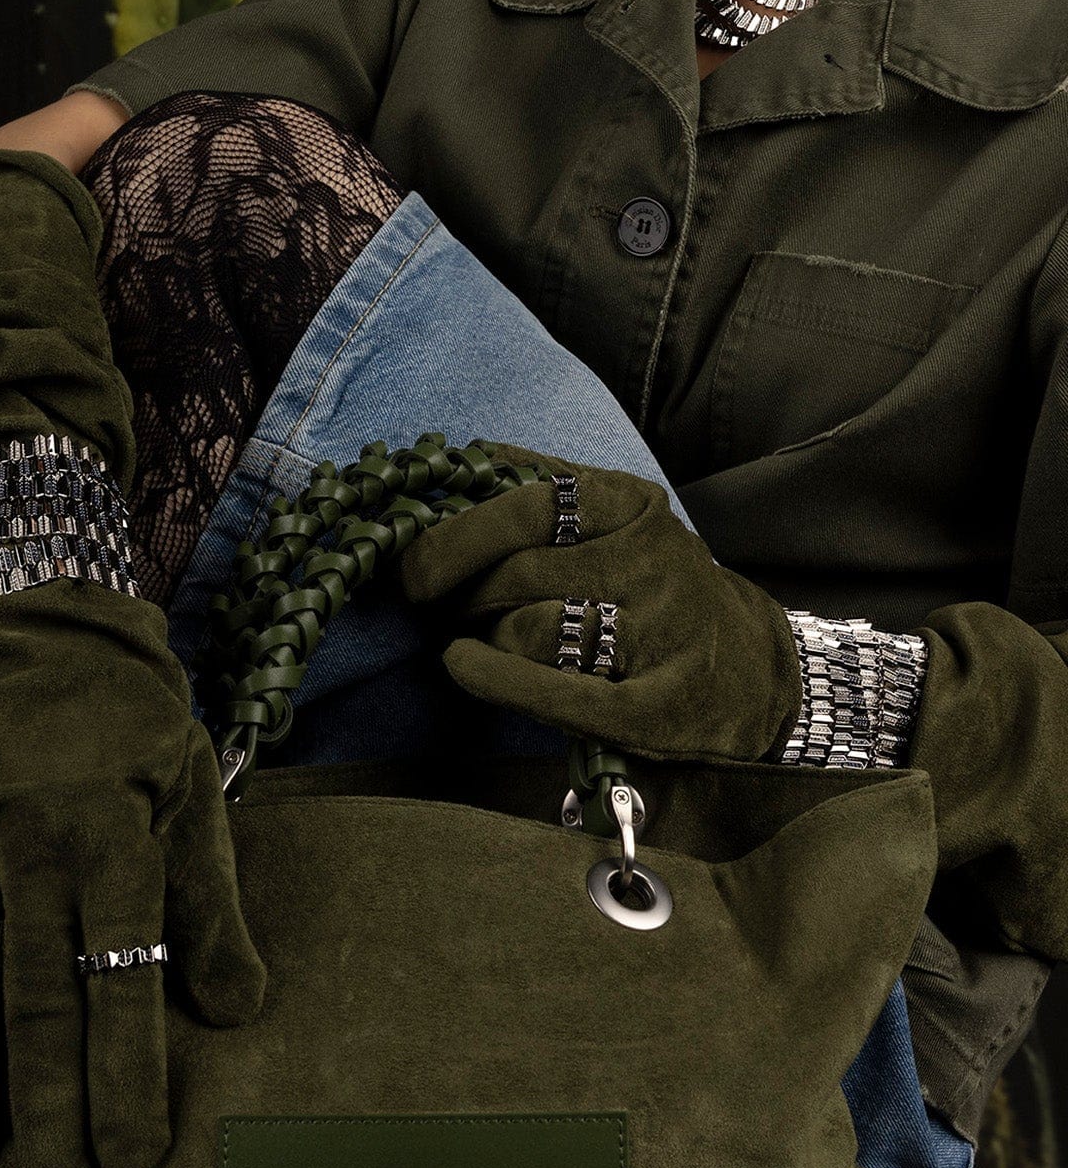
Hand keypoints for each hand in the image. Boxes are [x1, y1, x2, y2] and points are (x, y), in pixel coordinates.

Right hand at [0, 576, 265, 1167]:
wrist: (33, 635)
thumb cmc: (131, 730)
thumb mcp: (191, 794)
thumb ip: (210, 905)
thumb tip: (240, 1013)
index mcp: (114, 829)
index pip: (123, 976)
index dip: (127, 1073)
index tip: (135, 1155)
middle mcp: (28, 840)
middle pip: (36, 999)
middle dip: (49, 1105)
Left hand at [398, 445, 803, 763]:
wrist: (755, 672)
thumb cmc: (657, 589)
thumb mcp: (619, 521)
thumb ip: (549, 489)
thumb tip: (457, 459)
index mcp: (635, 506)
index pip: (529, 503)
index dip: (456, 533)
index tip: (411, 559)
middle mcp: (653, 562)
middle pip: (518, 572)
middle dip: (458, 591)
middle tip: (433, 603)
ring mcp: (659, 635)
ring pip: (531, 628)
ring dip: (484, 635)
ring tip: (478, 636)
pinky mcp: (656, 707)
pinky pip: (557, 692)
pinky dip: (495, 678)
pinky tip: (462, 665)